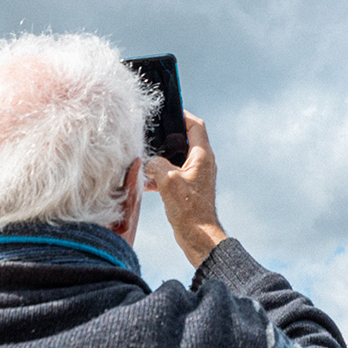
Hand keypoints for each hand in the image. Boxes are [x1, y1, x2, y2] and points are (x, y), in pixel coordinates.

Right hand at [144, 111, 227, 267]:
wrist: (198, 236)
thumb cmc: (188, 209)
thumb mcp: (168, 181)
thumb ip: (157, 164)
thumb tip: (149, 161)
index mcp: (202, 156)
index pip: (196, 126)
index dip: (183, 115)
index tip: (169, 111)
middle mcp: (202, 163)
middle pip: (185, 141)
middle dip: (167, 138)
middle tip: (152, 135)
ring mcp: (196, 176)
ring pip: (176, 159)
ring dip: (161, 159)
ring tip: (145, 160)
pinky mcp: (189, 189)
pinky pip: (173, 175)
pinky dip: (160, 175)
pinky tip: (145, 182)